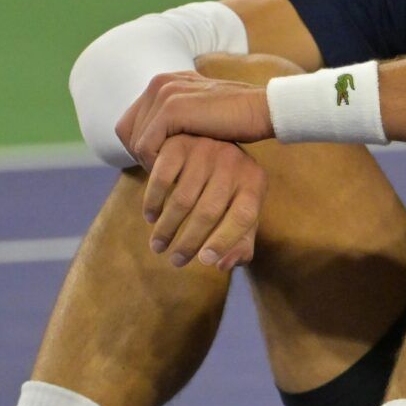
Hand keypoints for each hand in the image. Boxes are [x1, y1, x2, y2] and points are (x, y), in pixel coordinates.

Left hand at [116, 71, 273, 168]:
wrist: (263, 109)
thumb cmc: (239, 120)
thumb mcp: (201, 115)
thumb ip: (179, 121)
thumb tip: (159, 144)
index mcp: (167, 81)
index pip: (132, 120)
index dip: (140, 146)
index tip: (159, 165)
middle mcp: (161, 82)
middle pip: (126, 129)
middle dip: (139, 156)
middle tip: (159, 175)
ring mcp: (165, 93)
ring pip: (134, 139)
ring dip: (147, 163)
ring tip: (167, 177)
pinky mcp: (172, 109)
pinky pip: (146, 145)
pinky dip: (154, 164)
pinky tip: (172, 174)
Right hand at [140, 134, 265, 270]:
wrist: (206, 140)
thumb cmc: (227, 188)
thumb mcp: (241, 211)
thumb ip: (240, 242)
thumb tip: (222, 265)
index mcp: (254, 182)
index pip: (243, 216)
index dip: (224, 241)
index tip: (205, 262)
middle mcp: (232, 163)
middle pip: (209, 212)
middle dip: (189, 242)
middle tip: (176, 261)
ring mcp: (205, 151)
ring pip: (182, 199)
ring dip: (167, 228)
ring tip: (158, 246)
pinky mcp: (178, 145)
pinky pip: (161, 179)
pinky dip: (153, 202)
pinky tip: (151, 217)